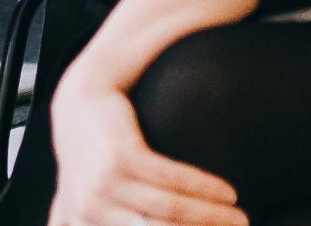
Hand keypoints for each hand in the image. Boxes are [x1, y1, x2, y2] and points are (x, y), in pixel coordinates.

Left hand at [48, 67, 246, 225]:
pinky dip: (205, 188)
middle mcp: (90, 208)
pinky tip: (227, 192)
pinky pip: (172, 179)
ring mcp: (104, 183)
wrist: (79, 98)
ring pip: (171, 209)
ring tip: (240, 217)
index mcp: (82, 220)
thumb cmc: (85, 149)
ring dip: (214, 216)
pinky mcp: (120, 156)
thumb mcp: (73, 191)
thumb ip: (71, 217)